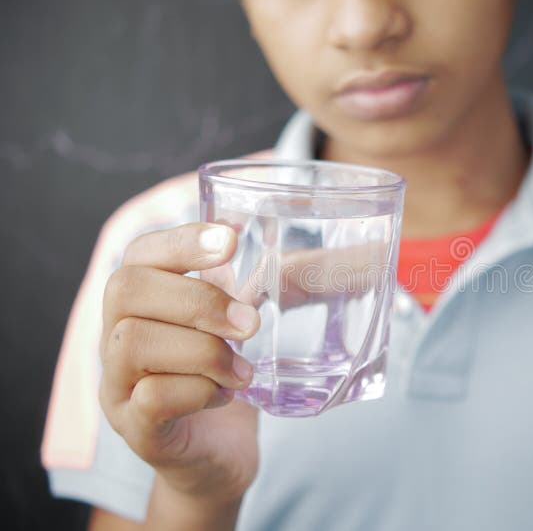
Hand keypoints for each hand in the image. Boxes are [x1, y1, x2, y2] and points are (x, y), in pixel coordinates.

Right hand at [99, 223, 260, 506]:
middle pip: (127, 289)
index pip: (138, 253)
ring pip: (134, 341)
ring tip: (242, 371)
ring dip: (204, 350)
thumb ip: (232, 289)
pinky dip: (199, 390)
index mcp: (140, 306)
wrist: (217, 456)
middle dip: (199, 299)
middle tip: (250, 323)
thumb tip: (254, 240)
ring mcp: (117, 387)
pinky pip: (151, 398)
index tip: (232, 240)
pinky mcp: (135, 431)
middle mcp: (114, 339)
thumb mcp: (229, 328)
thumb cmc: (222, 380)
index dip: (182, 239)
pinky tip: (225, 395)